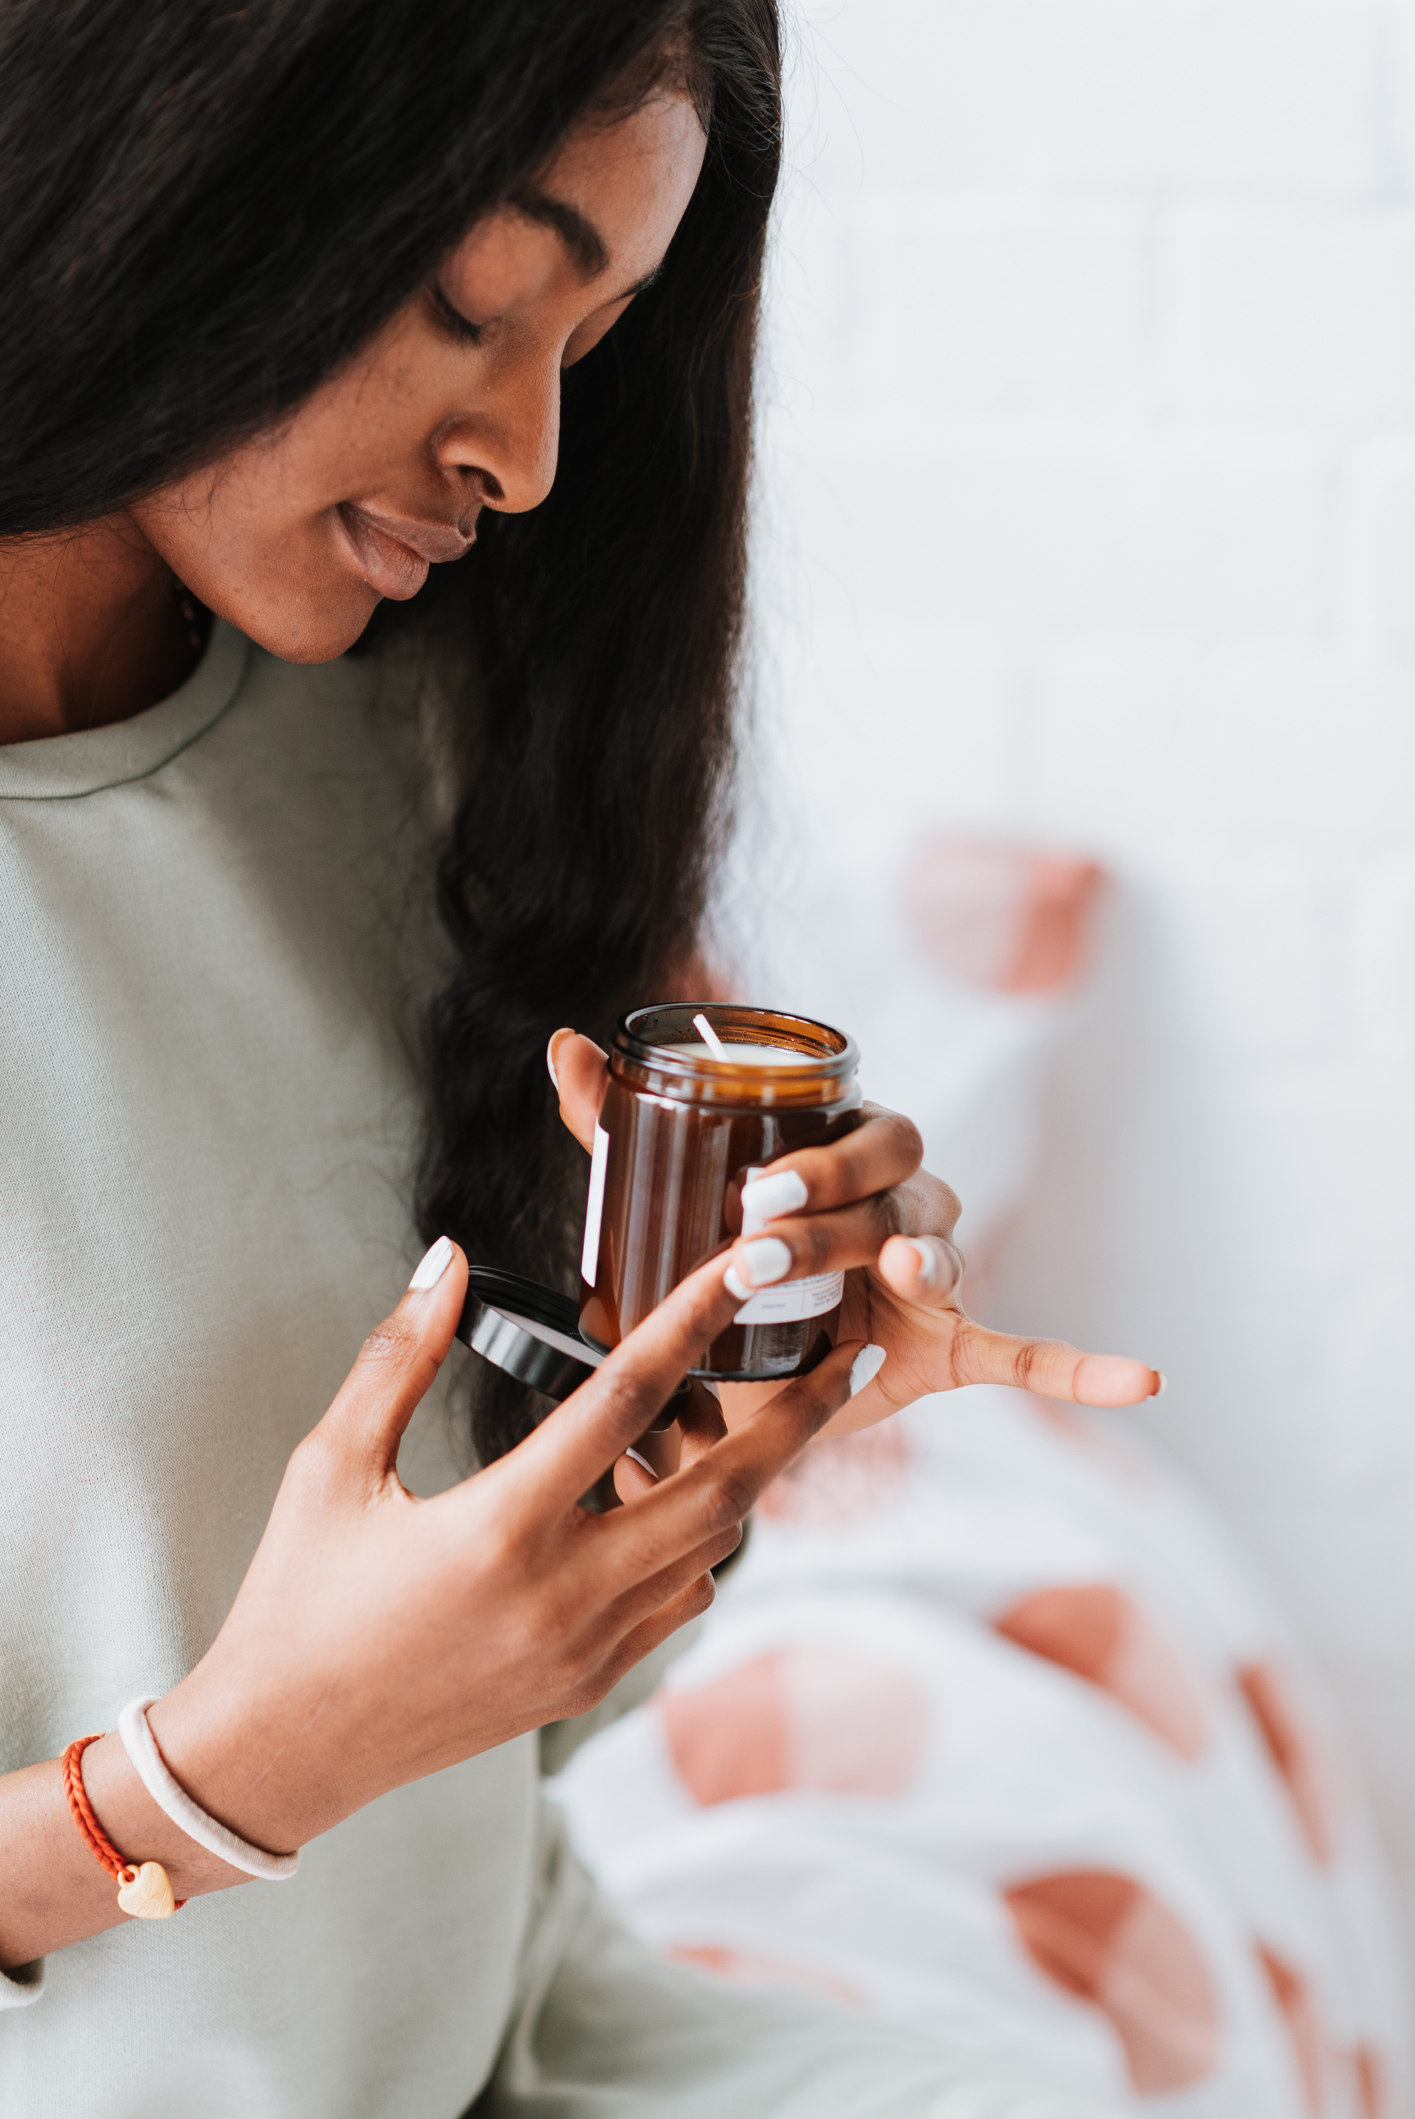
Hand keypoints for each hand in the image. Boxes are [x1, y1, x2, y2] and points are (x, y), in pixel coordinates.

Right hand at [145, 1234, 864, 1868]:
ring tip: (765, 1416)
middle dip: (793, 1419)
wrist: (282, 1752)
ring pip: (711, 1551)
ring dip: (746, 1482)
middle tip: (844, 1356)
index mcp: (501, 1529)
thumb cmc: (296, 1601)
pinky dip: (697, 1545)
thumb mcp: (331, 1466)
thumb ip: (399, 1355)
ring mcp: (585, 1651)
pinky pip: (675, 1603)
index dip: (691, 1321)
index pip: (624, 1401)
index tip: (745, 1268)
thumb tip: (444, 1258)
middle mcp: (562, 1595)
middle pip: (722, 1493)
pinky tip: (680, 1500)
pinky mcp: (585, 1686)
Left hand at [549, 1028, 1160, 1439]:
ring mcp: (932, 1275)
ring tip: (896, 1278)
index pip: (864, 1132)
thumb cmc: (707, 1271)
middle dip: (842, 1208)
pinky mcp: (950, 1348)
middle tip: (767, 1244)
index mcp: (842, 1160)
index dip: (823, 1156)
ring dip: (917, 1259)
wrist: (727, 1381)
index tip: (757, 1190)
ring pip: (943, 1248)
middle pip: (902, 1182)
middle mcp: (899, 1202)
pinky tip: (1141, 1379)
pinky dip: (1082, 1367)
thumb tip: (567, 1045)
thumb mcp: (655, 1202)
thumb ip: (617, 1124)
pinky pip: (1025, 1352)